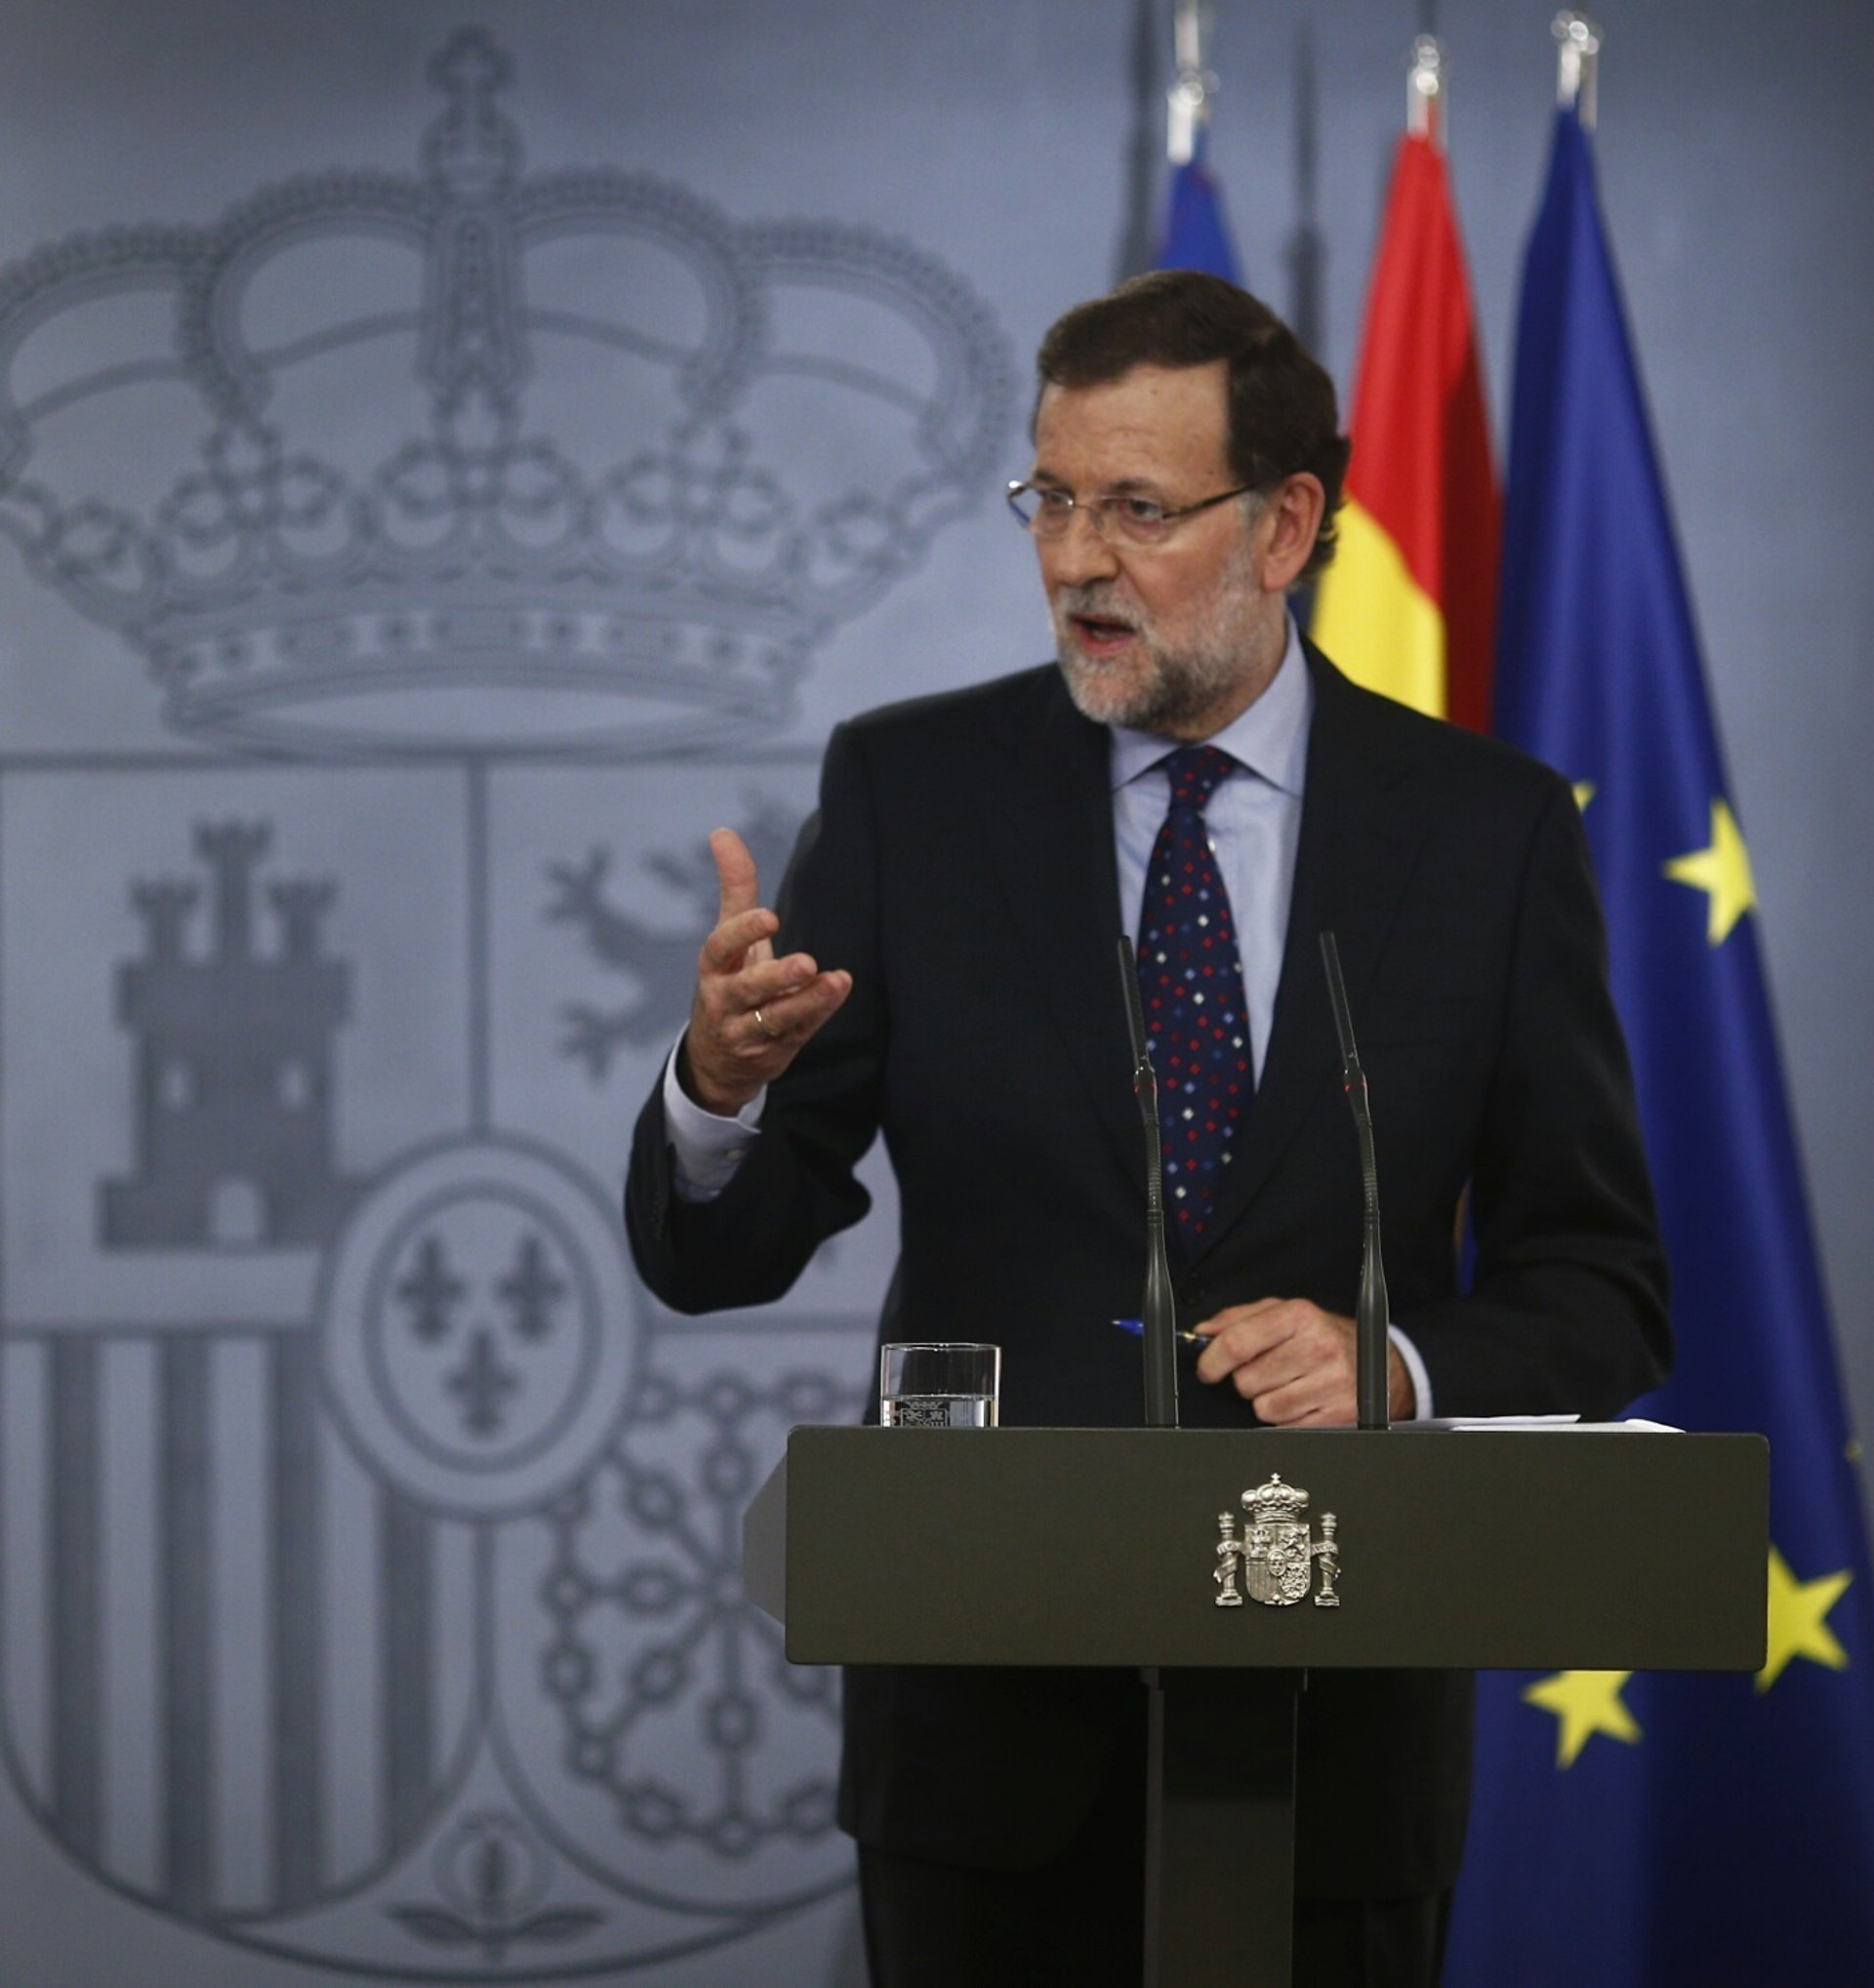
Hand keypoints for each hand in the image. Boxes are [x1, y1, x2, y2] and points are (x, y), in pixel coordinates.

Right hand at [680, 827, 851, 1115]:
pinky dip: (818, 1012)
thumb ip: (734, 888)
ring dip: (807, 1001)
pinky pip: (797, 1031)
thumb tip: (722, 831)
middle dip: (776, 977)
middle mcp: (724, 1000)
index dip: (742, 932)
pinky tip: (838, 989)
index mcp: (714, 968)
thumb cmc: (729, 982)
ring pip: (776, 1017)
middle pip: (748, 988)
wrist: (718, 1061)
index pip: (719, 948)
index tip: (769, 917)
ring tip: (834, 981)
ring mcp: (747, 1030)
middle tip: (806, 962)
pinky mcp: (772, 1050)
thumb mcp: (728, 939)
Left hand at [1192, 1297, 1413, 1424]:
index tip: (1207, 1369)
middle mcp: (1318, 1347)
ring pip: (1264, 1409)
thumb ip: (1238, 1318)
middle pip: (1247, 1381)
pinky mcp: (1339, 1415)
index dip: (1212, 1360)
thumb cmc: (1323, 1335)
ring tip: (1288, 1385)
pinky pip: (1286, 1428)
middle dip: (1247, 1380)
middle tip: (1267, 1372)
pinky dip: (1286, 1419)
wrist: (1380, 1361)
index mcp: (1300, 1316)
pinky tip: (1302, 1401)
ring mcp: (1331, 1384)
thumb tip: (1202, 1333)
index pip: (1238, 1342)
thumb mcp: (1284, 1312)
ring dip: (1267, 1401)